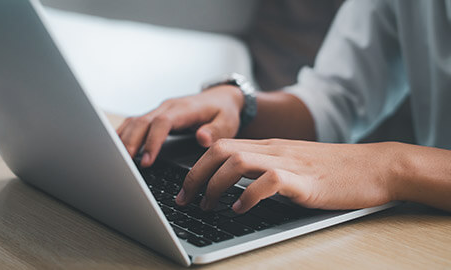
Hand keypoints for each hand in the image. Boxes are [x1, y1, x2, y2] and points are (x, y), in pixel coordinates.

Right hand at [117, 86, 243, 166]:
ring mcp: (159, 110)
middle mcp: (168, 107)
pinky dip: (123, 134)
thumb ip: (216, 131)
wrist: (221, 98)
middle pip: (142, 121)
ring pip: (135, 121)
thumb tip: (202, 138)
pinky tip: (116, 148)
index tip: (147, 160)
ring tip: (117, 159)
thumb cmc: (224, 112)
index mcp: (184, 109)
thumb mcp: (227, 122)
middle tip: (125, 163)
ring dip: (124, 139)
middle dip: (132, 142)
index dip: (153, 141)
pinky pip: (134, 123)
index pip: (162, 122)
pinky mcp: (155, 116)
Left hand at [176, 139, 398, 212]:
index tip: (185, 189)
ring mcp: (289, 163)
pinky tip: (239, 210)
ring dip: (215, 185)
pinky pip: (268, 181)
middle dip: (195, 176)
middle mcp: (274, 150)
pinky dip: (247, 196)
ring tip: (208, 206)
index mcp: (269, 147)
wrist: (375, 167)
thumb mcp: (293, 164)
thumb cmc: (335, 170)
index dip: (197, 167)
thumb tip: (236, 186)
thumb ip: (267, 169)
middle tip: (186, 200)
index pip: (221, 147)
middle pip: (221, 151)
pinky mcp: (305, 181)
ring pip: (237, 161)